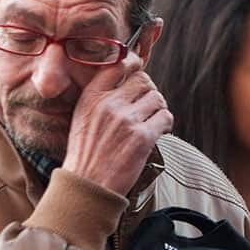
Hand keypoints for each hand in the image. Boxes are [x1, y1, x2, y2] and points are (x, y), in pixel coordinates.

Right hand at [61, 54, 172, 194]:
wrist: (87, 186)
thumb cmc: (86, 155)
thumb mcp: (83, 118)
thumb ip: (102, 99)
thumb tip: (128, 83)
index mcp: (92, 97)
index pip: (118, 64)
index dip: (134, 63)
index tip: (139, 69)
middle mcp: (109, 104)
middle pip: (143, 80)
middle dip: (149, 91)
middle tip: (147, 105)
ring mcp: (127, 120)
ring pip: (157, 98)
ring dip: (158, 109)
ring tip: (151, 121)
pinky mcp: (142, 137)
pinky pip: (166, 117)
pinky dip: (165, 124)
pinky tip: (158, 132)